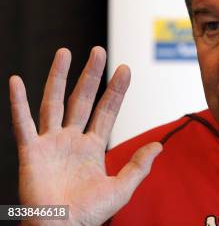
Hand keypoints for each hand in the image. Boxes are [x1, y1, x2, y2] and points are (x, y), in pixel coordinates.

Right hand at [9, 47, 162, 225]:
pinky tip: (17, 81)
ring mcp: (50, 143)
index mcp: (92, 147)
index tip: (125, 69)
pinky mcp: (31, 151)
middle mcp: (71, 140)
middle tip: (99, 51)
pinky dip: (18, 102)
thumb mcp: (121, 188)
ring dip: (58, 78)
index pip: (107, 111)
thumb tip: (159, 145)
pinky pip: (23, 123)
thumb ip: (139, 165)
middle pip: (82, 100)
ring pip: (54, 103)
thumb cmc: (88, 215)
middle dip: (91, 75)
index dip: (116, 90)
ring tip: (64, 53)